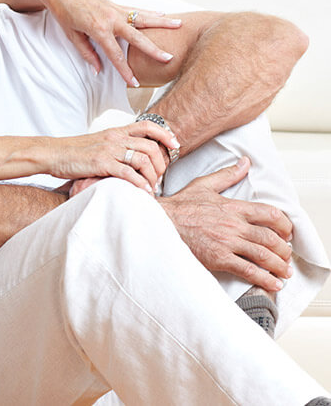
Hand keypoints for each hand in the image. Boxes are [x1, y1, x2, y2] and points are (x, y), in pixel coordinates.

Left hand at [35, 0, 181, 85]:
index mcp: (98, 29)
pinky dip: (149, 13)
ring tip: (179, 25)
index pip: (115, 55)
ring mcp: (115, 9)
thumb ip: (87, 53)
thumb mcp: (72, 35)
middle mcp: (110, 18)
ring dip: (161, 23)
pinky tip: (162, 15)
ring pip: (142, 18)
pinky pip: (136, 10)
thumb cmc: (64, 13)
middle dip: (153, 49)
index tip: (135, 83)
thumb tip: (98, 70)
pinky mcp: (115, 3)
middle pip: (137, 37)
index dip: (125, 70)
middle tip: (169, 58)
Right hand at [53, 121, 178, 193]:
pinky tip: (143, 192)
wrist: (53, 153)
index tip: (175, 145)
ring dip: (152, 177)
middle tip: (161, 177)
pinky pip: (128, 173)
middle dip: (162, 164)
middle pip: (151, 146)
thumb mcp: (98, 142)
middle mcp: (115, 138)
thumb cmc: (74, 152)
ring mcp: (109, 150)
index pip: (147, 125)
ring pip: (143, 160)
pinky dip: (139, 184)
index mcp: (115, 131)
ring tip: (152, 188)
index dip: (165, 133)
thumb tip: (132, 155)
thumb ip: (115, 146)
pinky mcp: (101, 163)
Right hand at [158, 156, 293, 291]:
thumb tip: (245, 163)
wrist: (160, 222)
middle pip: (271, 238)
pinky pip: (249, 270)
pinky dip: (265, 279)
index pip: (270, 213)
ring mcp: (227, 242)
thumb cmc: (180, 207)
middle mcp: (234, 224)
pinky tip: (272, 283)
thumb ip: (227, 175)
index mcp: (233, 207)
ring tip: (284, 272)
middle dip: (284, 249)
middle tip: (286, 255)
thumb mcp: (204, 185)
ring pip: (263, 255)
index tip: (286, 232)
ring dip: (279, 265)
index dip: (284, 225)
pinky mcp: (219, 258)